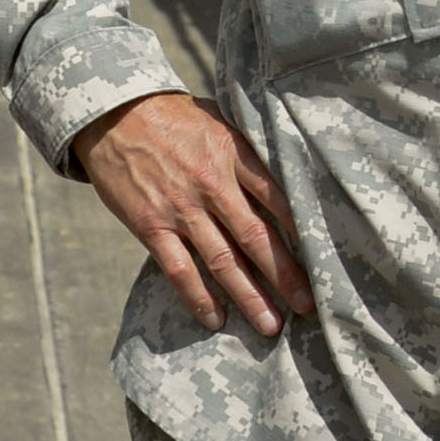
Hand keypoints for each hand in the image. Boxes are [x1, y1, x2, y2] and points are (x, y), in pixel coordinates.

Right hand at [69, 92, 311, 340]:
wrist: (114, 115)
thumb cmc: (174, 117)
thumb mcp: (219, 122)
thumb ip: (248, 152)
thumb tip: (289, 176)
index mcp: (234, 155)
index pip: (278, 197)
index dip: (303, 230)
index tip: (325, 257)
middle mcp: (211, 185)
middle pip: (256, 236)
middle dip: (285, 274)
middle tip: (309, 305)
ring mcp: (181, 208)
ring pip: (222, 260)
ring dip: (249, 296)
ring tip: (270, 325)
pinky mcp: (151, 226)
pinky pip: (179, 268)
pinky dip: (197, 297)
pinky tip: (216, 319)